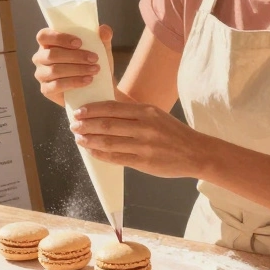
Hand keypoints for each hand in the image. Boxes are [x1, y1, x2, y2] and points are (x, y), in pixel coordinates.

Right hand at [32, 24, 112, 106]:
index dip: (59, 38)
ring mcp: (41, 74)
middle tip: (94, 58)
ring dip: (77, 69)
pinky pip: (56, 85)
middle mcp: (41, 57)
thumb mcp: (101, 49)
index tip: (79, 42)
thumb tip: (104, 29)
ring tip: (94, 70)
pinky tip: (88, 80)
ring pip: (54, 70)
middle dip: (75, 56)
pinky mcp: (46, 90)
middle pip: (51, 54)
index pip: (44, 36)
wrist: (98, 88)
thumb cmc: (93, 63)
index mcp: (48, 43)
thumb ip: (103, 37)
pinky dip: (74, 82)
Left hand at [71, 100, 207, 178]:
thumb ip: (132, 112)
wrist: (195, 152)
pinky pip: (116, 158)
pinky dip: (100, 154)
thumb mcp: (155, 114)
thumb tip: (105, 108)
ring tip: (79, 138)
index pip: (112, 108)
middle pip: (106, 125)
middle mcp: (144, 127)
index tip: (79, 112)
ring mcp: (144, 146)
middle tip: (74, 125)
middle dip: (86, 125)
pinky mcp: (143, 162)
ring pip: (108, 142)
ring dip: (90, 140)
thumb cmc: (172, 132)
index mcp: (146, 111)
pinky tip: (92, 151)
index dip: (92, 110)